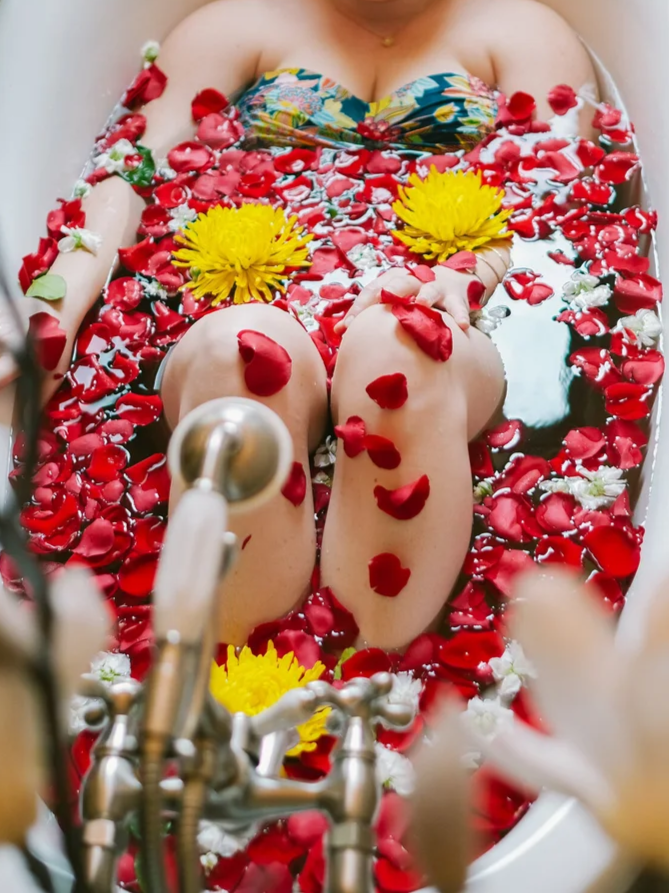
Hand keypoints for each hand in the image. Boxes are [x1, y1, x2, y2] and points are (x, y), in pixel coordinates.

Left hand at [334, 266, 477, 334]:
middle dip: (387, 294)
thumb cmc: (414, 297)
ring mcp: (436, 286)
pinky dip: (460, 314)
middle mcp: (413, 280)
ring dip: (426, 296)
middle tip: (377, 305)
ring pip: (430, 289)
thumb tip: (338, 330)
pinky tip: (462, 325)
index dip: (359, 308)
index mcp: (393, 280)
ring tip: (422, 304)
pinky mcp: (455, 297)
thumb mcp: (392, 301)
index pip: (372, 291)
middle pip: (397, 284)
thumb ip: (367, 315)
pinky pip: (457, 307)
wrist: (453, 282)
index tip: (345, 328)